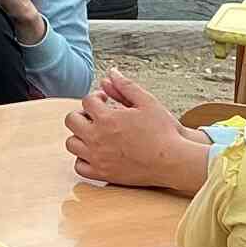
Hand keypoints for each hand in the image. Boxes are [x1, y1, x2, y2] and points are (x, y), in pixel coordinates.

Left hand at [63, 69, 200, 191]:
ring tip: (95, 133)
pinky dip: (82, 158)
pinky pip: (79, 166)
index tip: (105, 100)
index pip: (87, 101)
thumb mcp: (147, 102)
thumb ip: (126, 86)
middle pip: (72, 121)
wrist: (173, 161)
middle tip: (96, 116)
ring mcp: (98, 157)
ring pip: (71, 143)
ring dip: (80, 135)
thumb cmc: (163, 131)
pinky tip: (94, 153)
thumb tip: (112, 72)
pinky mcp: (102, 174)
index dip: (96, 98)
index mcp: (107, 118)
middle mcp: (97, 137)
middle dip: (82, 114)